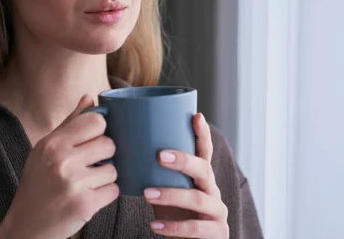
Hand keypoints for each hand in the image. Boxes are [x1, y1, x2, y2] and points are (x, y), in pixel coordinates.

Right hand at [0, 95, 118, 238]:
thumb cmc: (37, 183)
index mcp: (53, 143)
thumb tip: (90, 97)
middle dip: (104, 156)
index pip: (96, 121)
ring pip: (113, 169)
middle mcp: (62, 161)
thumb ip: (70, 123)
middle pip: (109, 144)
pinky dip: (105, 195)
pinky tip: (88, 196)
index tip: (93, 140)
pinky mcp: (85, 204)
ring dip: (105, 178)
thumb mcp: (46, 149)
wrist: (26, 226)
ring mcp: (74, 183)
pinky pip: (114, 190)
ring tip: (86, 183)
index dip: (100, 130)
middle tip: (89, 165)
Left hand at [144, 113, 228, 237]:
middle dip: (183, 160)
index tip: (196, 116)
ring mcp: (217, 212)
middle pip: (203, 170)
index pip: (205, 152)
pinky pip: (196, 229)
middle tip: (159, 155)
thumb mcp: (168, 192)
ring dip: (171, 195)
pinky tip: (155, 227)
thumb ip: (157, 175)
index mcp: (202, 178)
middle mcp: (213, 191)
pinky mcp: (216, 234)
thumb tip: (127, 150)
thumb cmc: (175, 215)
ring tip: (146, 194)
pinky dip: (173, 228)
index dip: (203, 134)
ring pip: (197, 199)